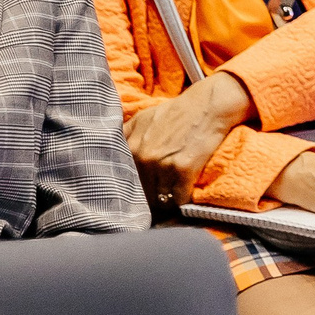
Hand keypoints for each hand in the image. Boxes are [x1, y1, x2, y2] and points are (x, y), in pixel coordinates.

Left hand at [125, 72, 254, 205]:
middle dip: (144, 203)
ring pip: (157, 199)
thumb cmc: (176, 112)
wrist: (208, 104)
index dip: (127, 194)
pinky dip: (180, 203)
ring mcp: (162, 163)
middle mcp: (142, 157)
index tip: (131, 202)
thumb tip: (106, 155)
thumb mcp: (141, 119)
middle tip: (151, 209)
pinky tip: (182, 202)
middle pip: (139, 194)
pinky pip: (177, 198)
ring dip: (162, 207)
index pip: (121, 183)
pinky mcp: (184, 169)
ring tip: (167, 210)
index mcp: (128, 147)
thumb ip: (122, 138)